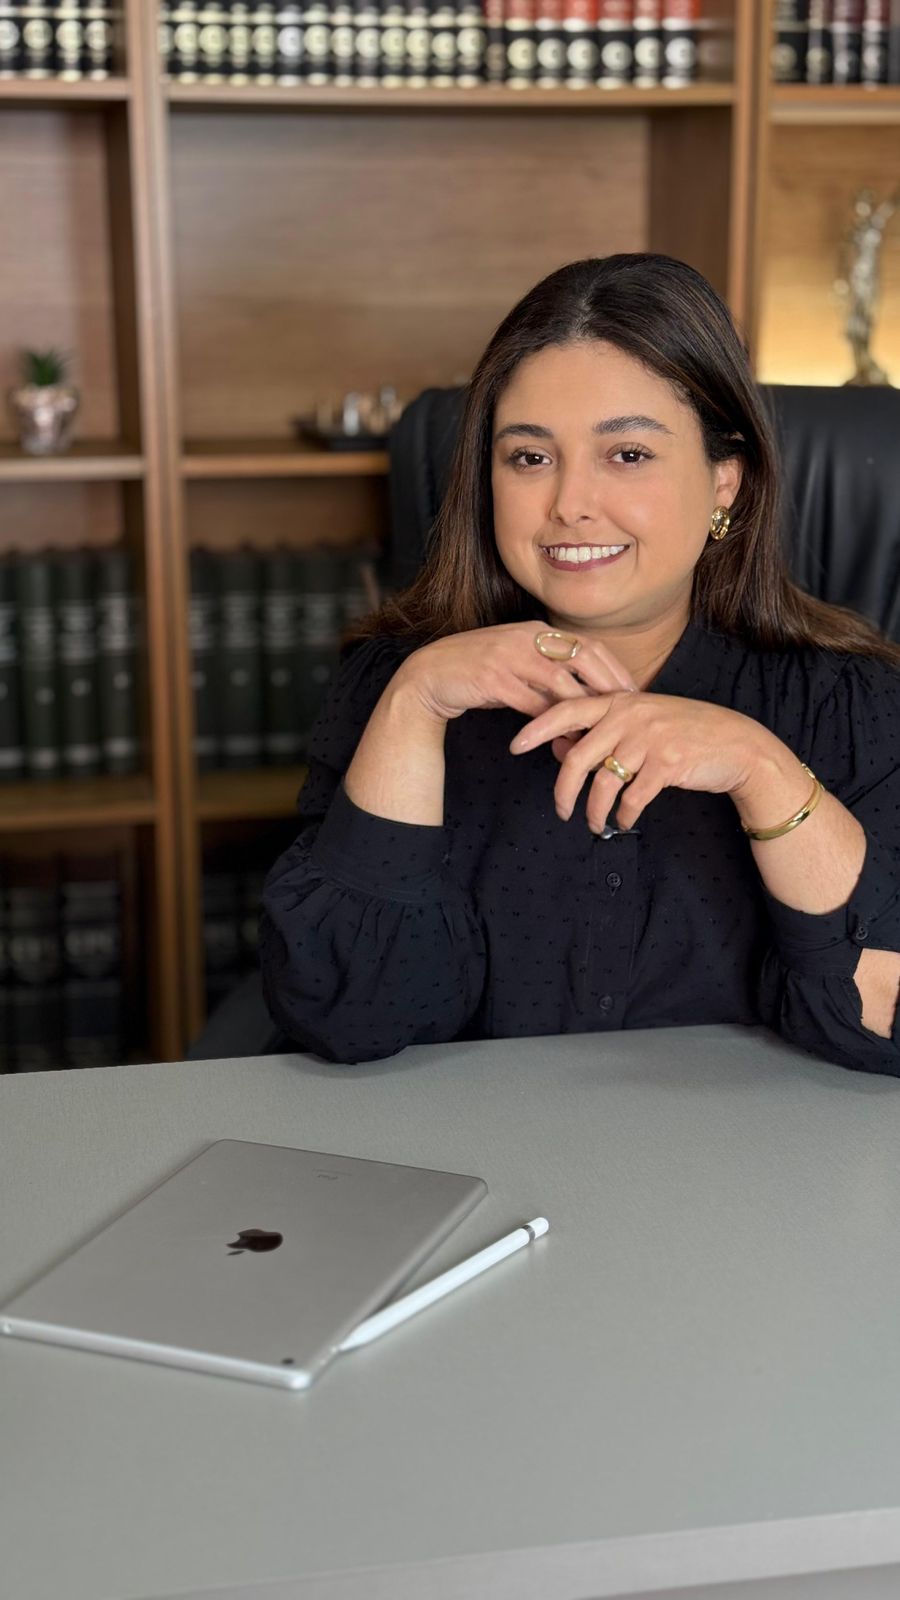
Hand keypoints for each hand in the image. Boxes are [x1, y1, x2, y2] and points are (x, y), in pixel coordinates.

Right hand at [393, 622, 637, 725]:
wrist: (429, 676)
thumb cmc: (477, 674)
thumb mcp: (517, 666)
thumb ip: (549, 678)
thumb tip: (584, 704)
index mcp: (537, 630)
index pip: (588, 644)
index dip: (614, 668)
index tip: (633, 692)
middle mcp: (527, 637)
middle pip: (583, 656)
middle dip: (609, 685)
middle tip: (628, 712)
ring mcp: (509, 655)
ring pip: (560, 681)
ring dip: (582, 709)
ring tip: (598, 732)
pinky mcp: (492, 678)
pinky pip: (530, 703)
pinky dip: (550, 723)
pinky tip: (563, 740)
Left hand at [510, 691, 790, 831]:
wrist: (737, 745)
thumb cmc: (685, 734)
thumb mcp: (643, 724)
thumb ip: (603, 733)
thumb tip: (560, 751)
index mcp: (620, 701)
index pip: (567, 709)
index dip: (537, 728)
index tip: (514, 746)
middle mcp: (631, 715)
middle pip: (578, 756)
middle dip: (563, 790)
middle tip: (561, 810)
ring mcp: (650, 738)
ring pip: (603, 782)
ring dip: (594, 811)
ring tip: (594, 824)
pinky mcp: (668, 763)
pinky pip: (632, 798)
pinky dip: (624, 815)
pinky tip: (624, 821)